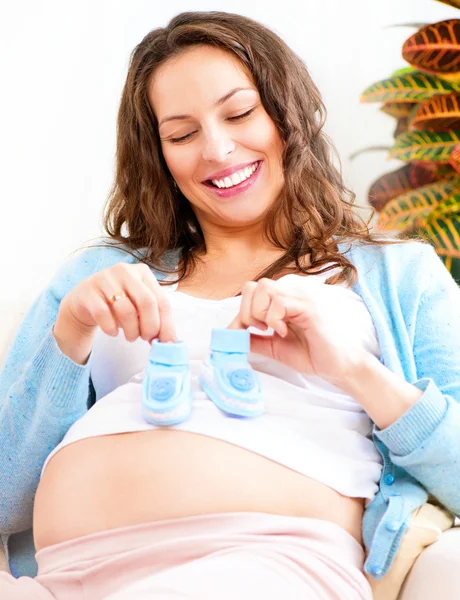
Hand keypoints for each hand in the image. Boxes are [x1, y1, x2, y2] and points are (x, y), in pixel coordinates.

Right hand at [58, 262, 176, 343]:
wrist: (83, 303)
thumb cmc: (117, 305)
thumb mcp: (139, 308)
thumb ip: (156, 320)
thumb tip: (170, 342)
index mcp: (143, 272)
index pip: (162, 300)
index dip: (166, 324)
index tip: (165, 343)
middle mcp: (125, 271)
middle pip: (146, 302)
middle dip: (150, 326)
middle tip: (146, 338)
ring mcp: (104, 279)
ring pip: (126, 310)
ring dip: (131, 331)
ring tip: (131, 337)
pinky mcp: (87, 291)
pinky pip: (103, 314)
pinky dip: (111, 328)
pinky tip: (113, 332)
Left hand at [228, 277, 369, 388]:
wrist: (335, 368)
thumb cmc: (309, 354)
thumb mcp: (272, 347)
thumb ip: (253, 339)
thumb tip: (230, 335)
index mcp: (279, 301)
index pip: (248, 291)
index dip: (240, 313)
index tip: (243, 333)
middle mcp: (289, 295)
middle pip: (252, 286)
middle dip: (248, 312)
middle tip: (260, 330)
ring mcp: (300, 298)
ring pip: (264, 288)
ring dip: (260, 313)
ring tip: (272, 330)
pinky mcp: (309, 308)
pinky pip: (280, 302)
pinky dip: (275, 319)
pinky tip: (283, 332)